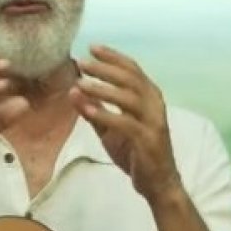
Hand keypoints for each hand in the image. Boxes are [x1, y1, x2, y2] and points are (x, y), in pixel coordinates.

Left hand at [70, 44, 182, 201]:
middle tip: (83, 63)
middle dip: (106, 69)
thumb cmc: (136, 152)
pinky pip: (126, 123)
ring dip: (104, 89)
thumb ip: (94, 110)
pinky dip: (106, 115)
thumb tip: (73, 90)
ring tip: (81, 83)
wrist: (158, 182)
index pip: (133, 69)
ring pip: (129, 98)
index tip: (92, 47)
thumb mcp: (110, 129)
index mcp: (149, 97)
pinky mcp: (148, 140)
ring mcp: (153, 122)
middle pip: (131, 79)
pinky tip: (88, 110)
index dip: (113, 57)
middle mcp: (155, 105)